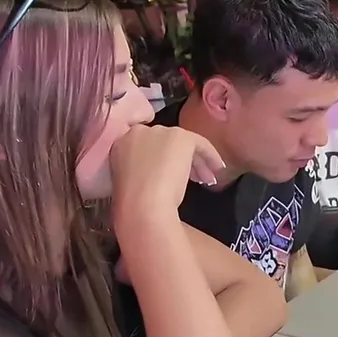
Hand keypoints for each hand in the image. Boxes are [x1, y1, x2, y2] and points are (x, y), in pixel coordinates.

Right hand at [109, 124, 223, 219]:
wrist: (141, 205)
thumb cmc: (132, 202)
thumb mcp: (130, 180)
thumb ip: (140, 169)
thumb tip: (158, 173)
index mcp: (121, 142)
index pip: (148, 146)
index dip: (162, 160)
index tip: (171, 176)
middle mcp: (140, 131)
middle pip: (167, 143)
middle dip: (180, 160)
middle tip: (193, 178)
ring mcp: (161, 132)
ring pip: (183, 145)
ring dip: (195, 162)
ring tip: (205, 180)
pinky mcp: (181, 137)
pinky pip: (201, 144)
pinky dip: (210, 156)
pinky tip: (216, 170)